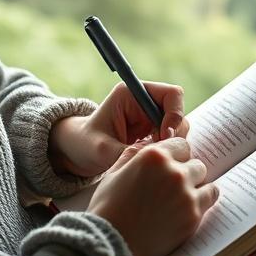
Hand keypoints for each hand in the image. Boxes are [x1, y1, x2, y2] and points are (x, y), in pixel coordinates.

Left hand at [48, 82, 188, 178]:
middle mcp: (144, 101)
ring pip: (178, 127)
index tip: (164, 137)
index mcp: (132, 93)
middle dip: (174, 134)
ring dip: (171, 144)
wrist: (77, 152)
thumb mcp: (103, 150)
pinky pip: (172, 139)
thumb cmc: (85, 145)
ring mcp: (150, 116)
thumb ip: (130, 152)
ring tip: (151, 159)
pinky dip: (166, 151)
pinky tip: (152, 162)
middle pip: (178, 112)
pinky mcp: (153, 131)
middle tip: (159, 153)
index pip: (171, 94)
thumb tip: (157, 159)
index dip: (174, 115)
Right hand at [87, 136, 218, 255]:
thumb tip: (148, 145)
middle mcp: (174, 172)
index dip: (176, 156)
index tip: (171, 167)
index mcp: (154, 156)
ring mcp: (186, 194)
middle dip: (187, 173)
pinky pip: (209, 201)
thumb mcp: (113, 173)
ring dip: (197, 188)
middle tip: (174, 187)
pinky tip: (187, 209)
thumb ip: (133, 154)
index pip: (182, 145)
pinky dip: (201, 203)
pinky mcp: (193, 216)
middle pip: (197, 164)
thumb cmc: (108, 209)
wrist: (110, 244)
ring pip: (206, 182)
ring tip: (182, 199)